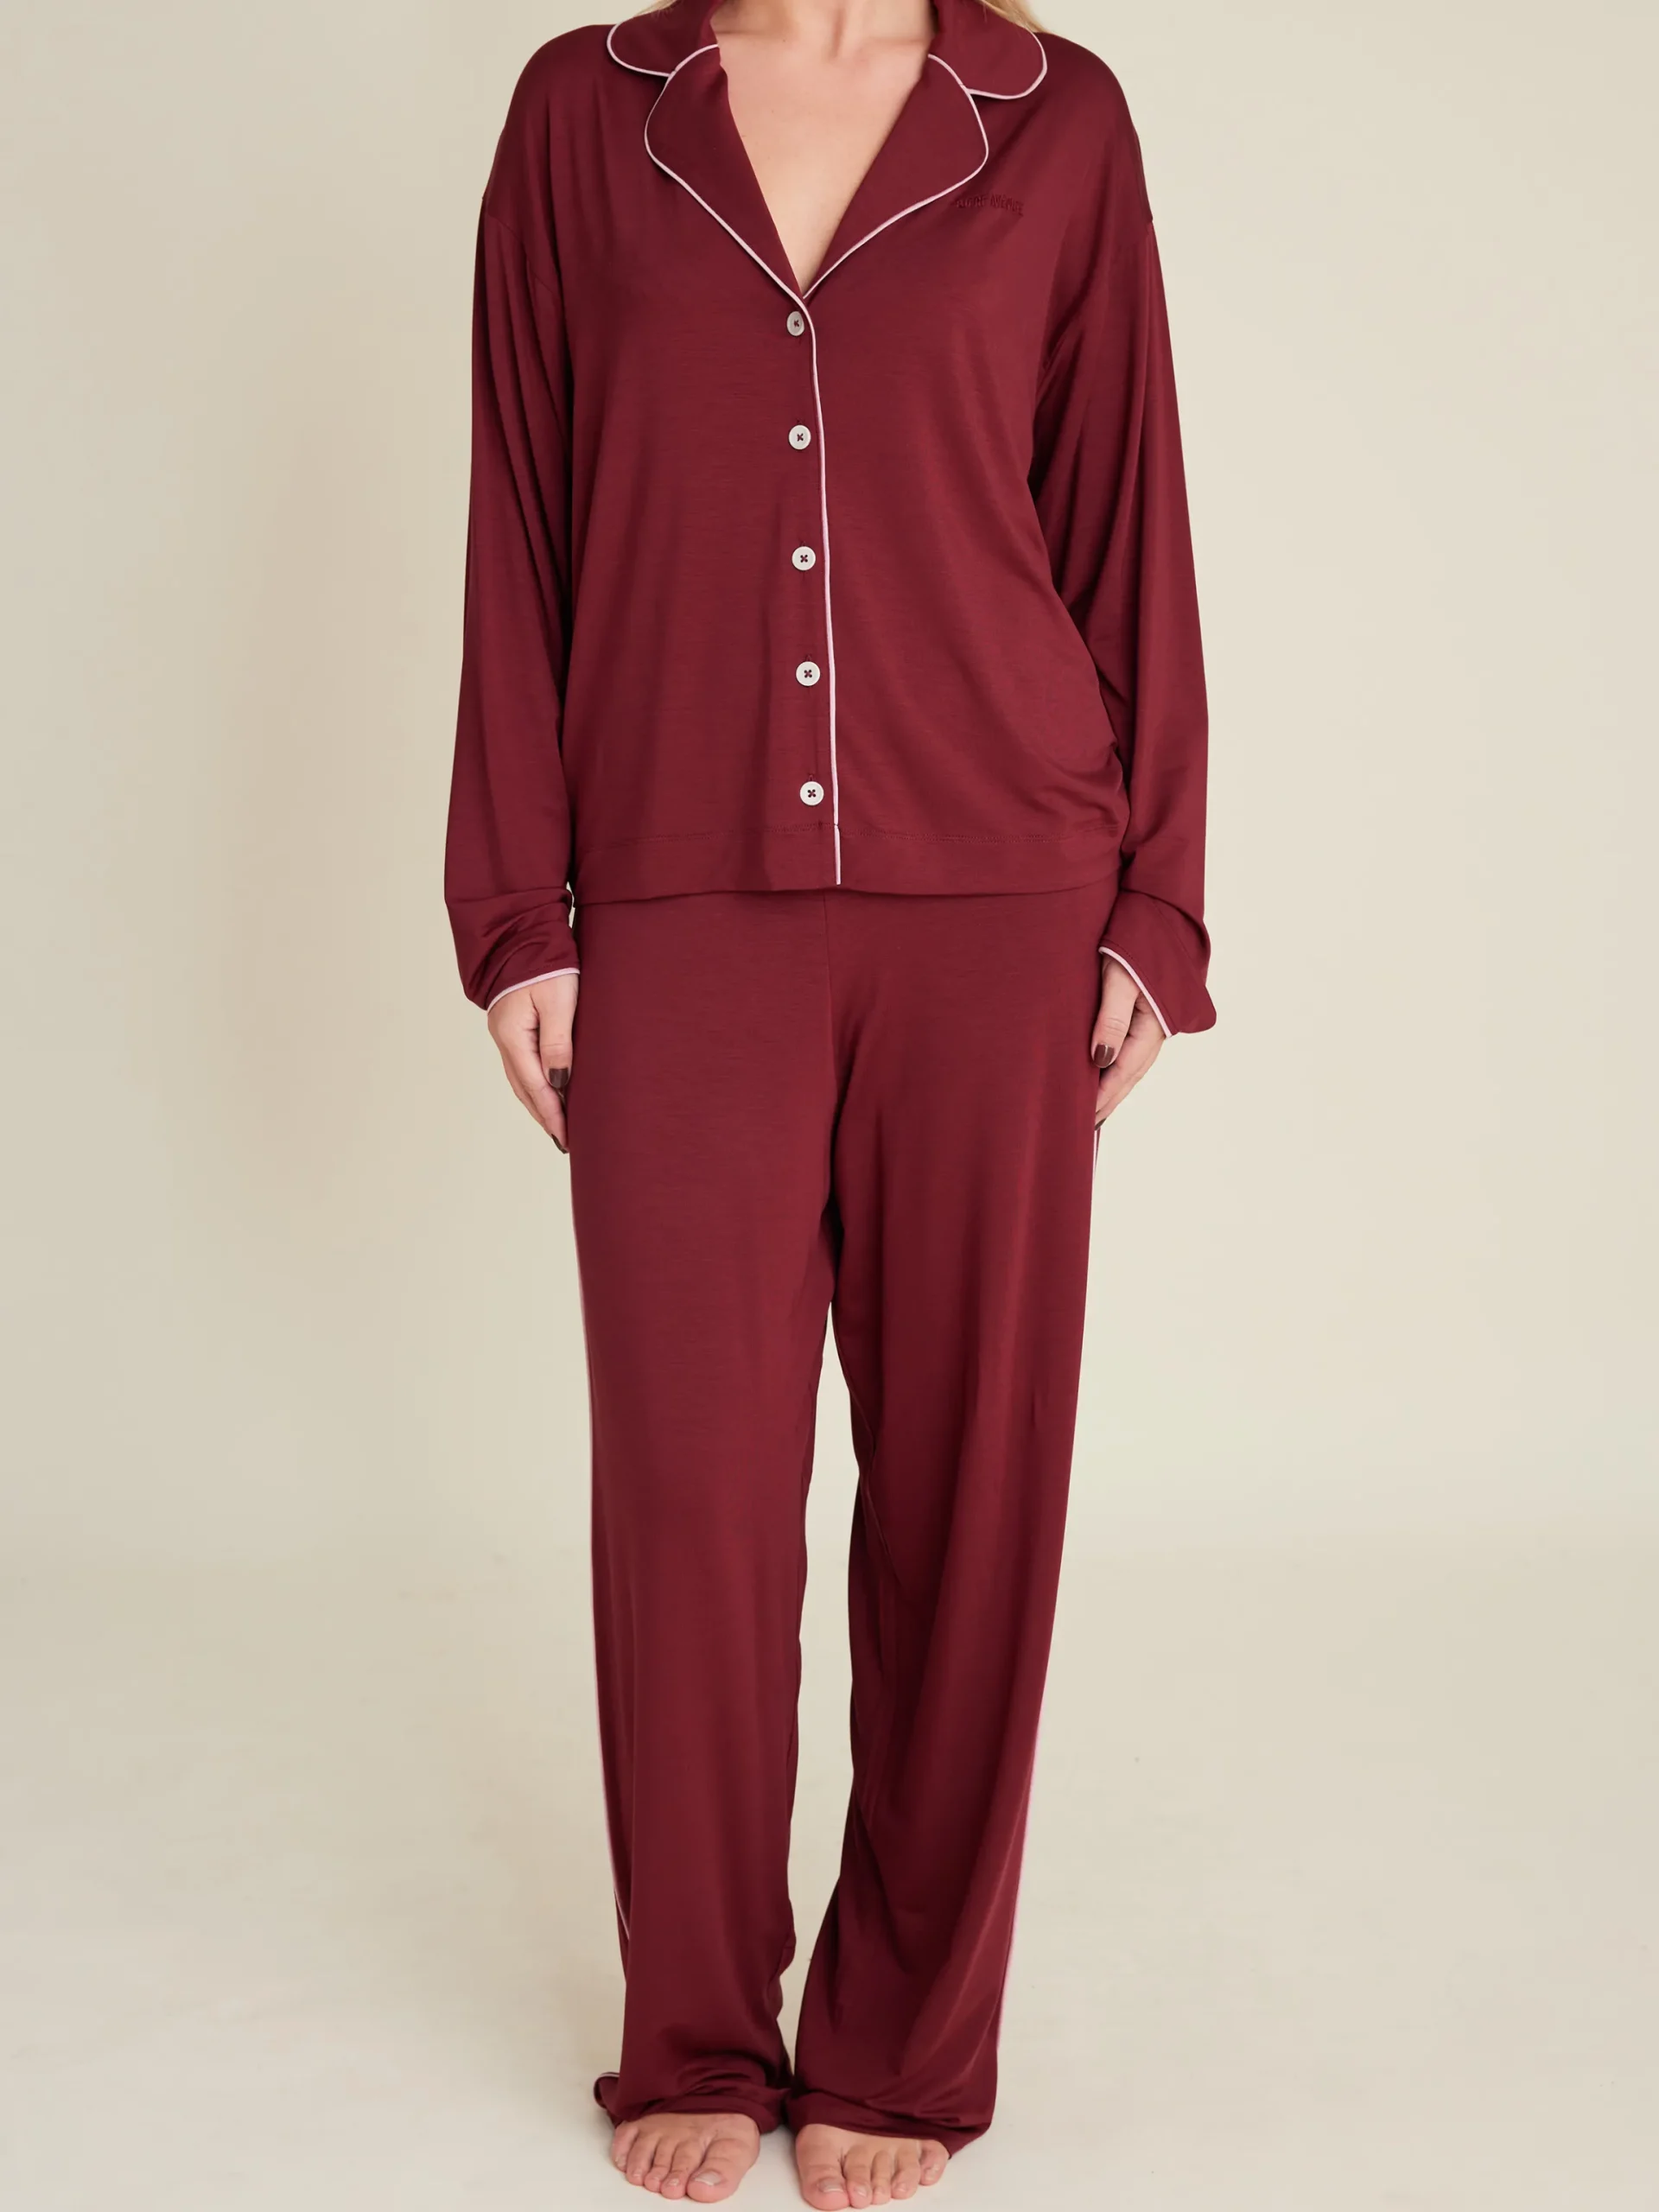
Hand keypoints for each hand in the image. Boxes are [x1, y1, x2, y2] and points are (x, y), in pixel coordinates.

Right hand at [487, 972, 579, 1150]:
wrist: (524, 930)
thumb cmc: (546, 962)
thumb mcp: (558, 1002)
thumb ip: (559, 1043)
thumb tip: (559, 1082)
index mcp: (513, 1035)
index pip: (535, 1086)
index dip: (552, 1114)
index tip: (566, 1138)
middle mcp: (504, 1038)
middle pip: (524, 1088)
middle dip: (543, 1115)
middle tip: (563, 1140)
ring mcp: (505, 1032)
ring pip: (521, 1078)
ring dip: (537, 1102)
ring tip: (555, 1124)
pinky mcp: (512, 1024)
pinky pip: (522, 1064)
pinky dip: (534, 1084)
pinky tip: (546, 1090)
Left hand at [1091, 957, 1162, 1125]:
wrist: (1156, 914)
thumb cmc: (1135, 942)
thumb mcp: (1120, 979)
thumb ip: (1111, 1019)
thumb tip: (1099, 1060)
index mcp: (1153, 1025)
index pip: (1123, 1072)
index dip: (1104, 1097)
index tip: (1084, 1119)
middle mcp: (1156, 1029)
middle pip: (1129, 1075)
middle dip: (1108, 1100)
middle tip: (1085, 1127)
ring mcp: (1153, 1023)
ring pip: (1130, 1065)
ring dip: (1113, 1087)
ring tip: (1093, 1110)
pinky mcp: (1145, 1014)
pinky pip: (1130, 1050)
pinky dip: (1116, 1068)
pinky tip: (1102, 1075)